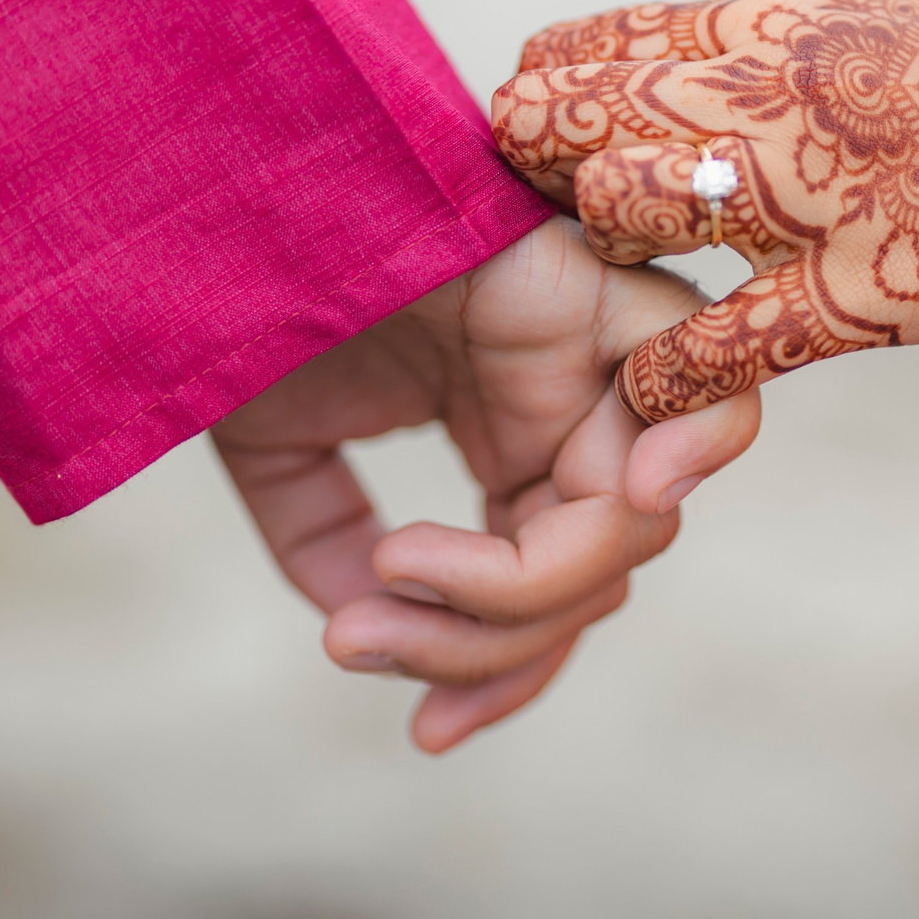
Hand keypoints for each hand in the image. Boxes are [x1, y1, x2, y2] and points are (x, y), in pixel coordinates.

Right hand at [210, 217, 759, 752]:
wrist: (210, 179)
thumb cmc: (244, 280)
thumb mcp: (278, 444)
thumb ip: (328, 543)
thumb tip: (372, 631)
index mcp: (502, 432)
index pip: (550, 587)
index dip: (501, 676)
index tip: (422, 739)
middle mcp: (562, 399)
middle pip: (597, 578)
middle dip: (490, 650)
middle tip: (363, 644)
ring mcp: (591, 348)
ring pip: (639, 522)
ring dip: (523, 593)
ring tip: (394, 571)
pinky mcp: (607, 288)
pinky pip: (709, 391)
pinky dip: (680, 467)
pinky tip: (600, 511)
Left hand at [490, 0, 918, 420]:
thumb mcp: (861, 27)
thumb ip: (757, 54)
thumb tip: (657, 73)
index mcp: (776, 29)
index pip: (606, 41)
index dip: (552, 82)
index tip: (536, 112)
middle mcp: (774, 99)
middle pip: (588, 114)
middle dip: (539, 152)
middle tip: (531, 186)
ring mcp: (813, 199)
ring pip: (634, 204)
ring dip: (603, 235)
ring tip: (608, 257)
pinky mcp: (859, 295)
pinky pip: (727, 342)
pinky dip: (670, 375)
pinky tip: (644, 387)